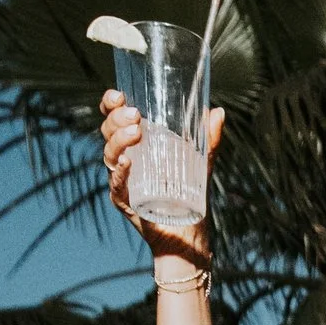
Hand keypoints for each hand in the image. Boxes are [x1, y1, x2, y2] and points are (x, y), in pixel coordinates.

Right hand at [100, 88, 223, 268]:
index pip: (114, 117)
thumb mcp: (201, 160)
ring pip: (108, 155)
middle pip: (107, 132)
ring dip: (119, 140)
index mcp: (136, 142)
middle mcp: (124, 157)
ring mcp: (122, 179)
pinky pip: (116, 185)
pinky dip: (120, 172)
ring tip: (136, 133)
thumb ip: (208, 138)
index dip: (111, 103)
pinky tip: (126, 162)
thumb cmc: (190, 192)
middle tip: (136, 115)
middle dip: (117, 119)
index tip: (119, 94)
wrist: (188, 230)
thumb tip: (218, 111)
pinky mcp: (125, 201)